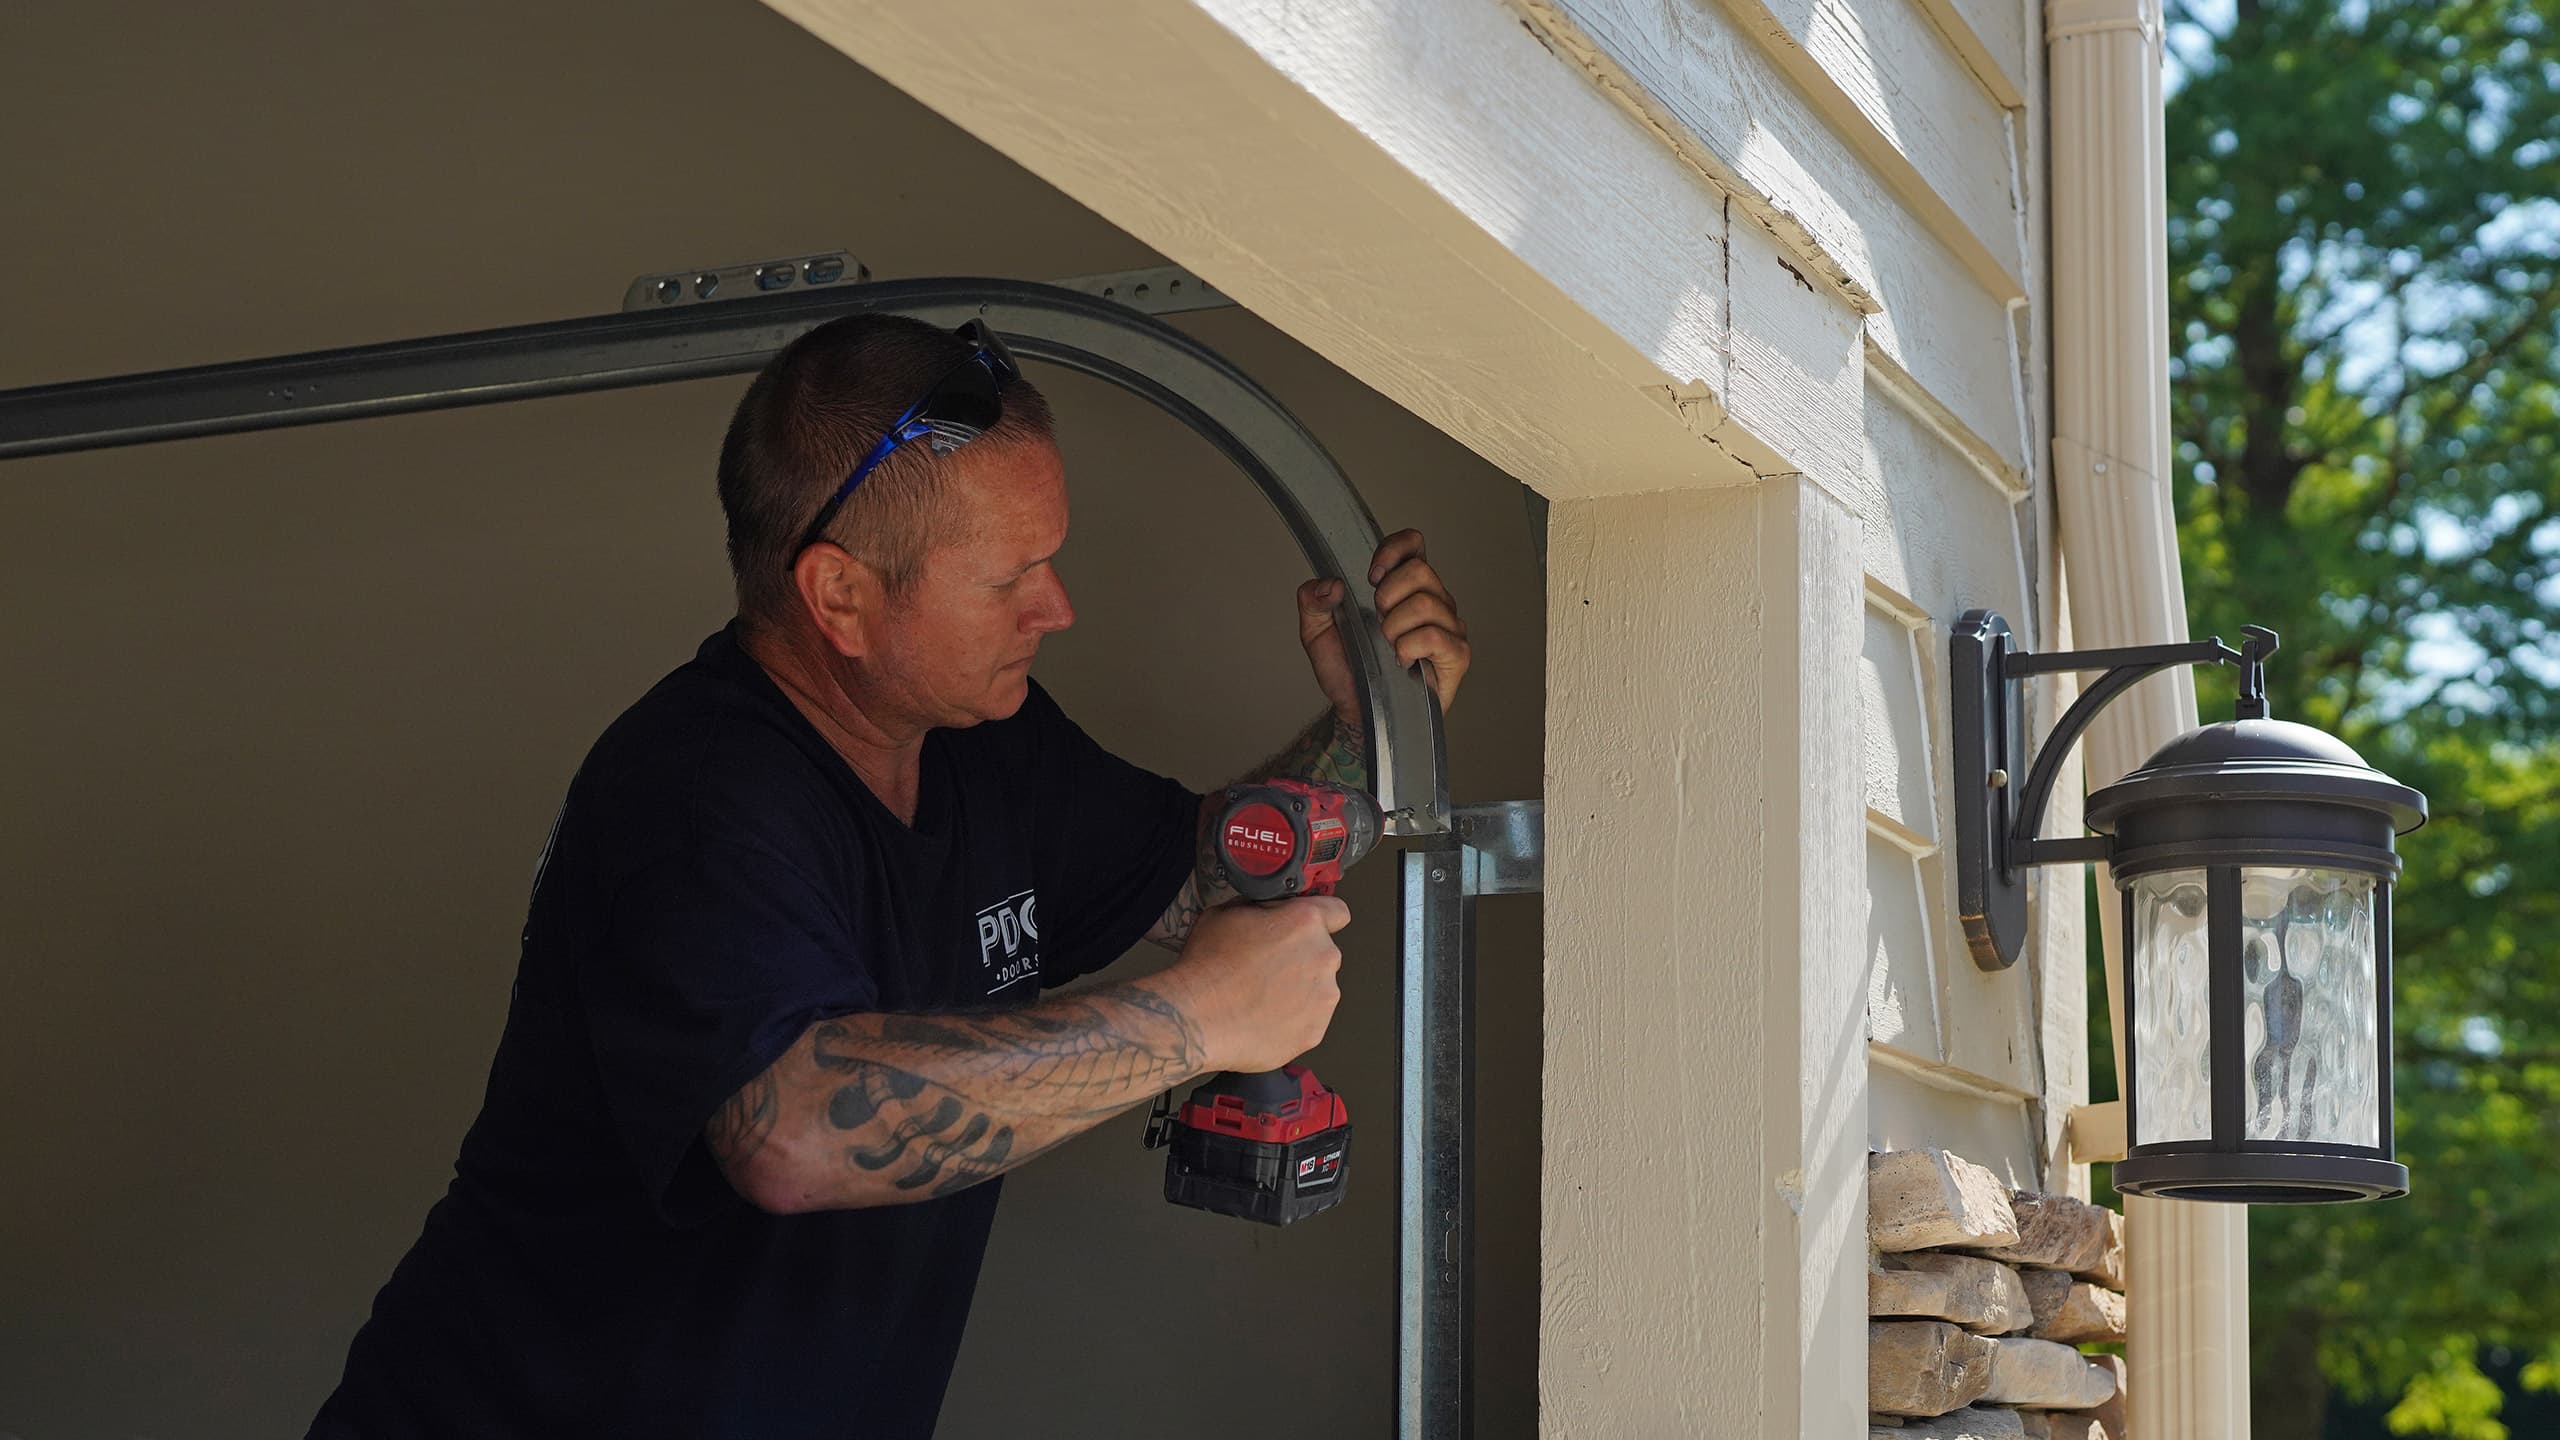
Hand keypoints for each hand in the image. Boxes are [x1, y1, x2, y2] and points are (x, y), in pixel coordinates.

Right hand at [1159, 896, 1350, 1072]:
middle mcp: (1323, 957)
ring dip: (1298, 988)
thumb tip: (1269, 911)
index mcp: (1304, 922)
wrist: (1194, 1019)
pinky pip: (1310, 1019)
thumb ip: (1261, 908)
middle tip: (1266, 966)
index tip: (1308, 927)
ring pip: (1319, 987)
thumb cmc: (1206, 967)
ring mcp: (1323, 997)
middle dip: (1300, 956)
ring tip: (1261, 996)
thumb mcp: (1226, 913)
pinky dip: (1292, 1018)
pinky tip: (1263, 1016)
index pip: (1337, 911)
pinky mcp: (1315, 1030)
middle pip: (1323, 951)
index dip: (1320, 917)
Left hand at [1298, 528, 1472, 719]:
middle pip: (1420, 570)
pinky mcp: (1457, 654)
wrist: (1359, 713)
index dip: (1393, 551)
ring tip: (1388, 647)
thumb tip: (1330, 585)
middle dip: (1387, 597)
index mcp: (1405, 587)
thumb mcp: (1316, 633)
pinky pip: (1436, 636)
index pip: (1413, 544)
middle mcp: (1433, 601)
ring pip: (1426, 603)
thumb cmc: (1349, 672)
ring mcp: (1449, 626)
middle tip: (1377, 623)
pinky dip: (1410, 648)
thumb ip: (1312, 601)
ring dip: (1395, 628)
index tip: (1371, 577)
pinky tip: (1401, 661)